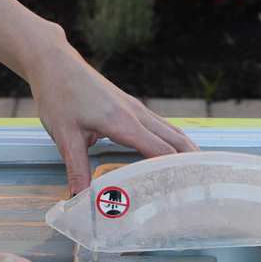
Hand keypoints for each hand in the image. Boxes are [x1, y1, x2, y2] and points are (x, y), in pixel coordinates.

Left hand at [29, 43, 199, 193]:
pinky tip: (177, 154)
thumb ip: (76, 169)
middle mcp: (136, 113)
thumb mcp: (64, 136)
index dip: (175, 173)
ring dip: (188, 152)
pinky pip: (162, 126)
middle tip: (204, 187)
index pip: (160, 152)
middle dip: (192, 164)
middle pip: (176, 141)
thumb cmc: (59, 94)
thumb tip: (78, 199)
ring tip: (200, 174)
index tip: (186, 192)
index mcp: (122, 122)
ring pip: (173, 132)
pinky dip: (175, 142)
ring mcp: (137, 108)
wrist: (55, 62)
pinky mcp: (133, 107)